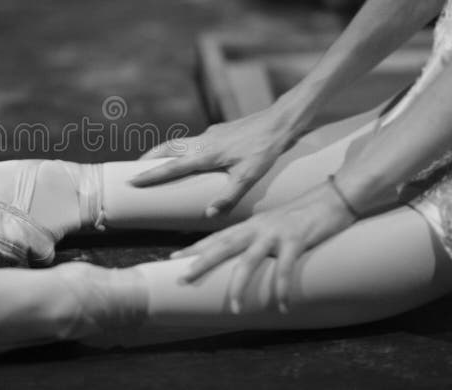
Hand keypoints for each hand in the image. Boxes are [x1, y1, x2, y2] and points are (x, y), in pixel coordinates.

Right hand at [132, 105, 304, 215]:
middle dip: (148, 159)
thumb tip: (209, 214)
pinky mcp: (218, 131)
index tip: (131, 181)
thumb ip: (228, 196)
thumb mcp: (249, 177)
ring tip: (154, 162)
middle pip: (166, 149)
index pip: (171, 168)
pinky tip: (189, 156)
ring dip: (162, 152)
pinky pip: (191, 141)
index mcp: (205, 154)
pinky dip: (180, 148)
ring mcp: (209, 134)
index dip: (150, 175)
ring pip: (177, 143)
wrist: (279, 122)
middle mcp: (202, 142)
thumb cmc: (265, 150)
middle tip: (133, 170)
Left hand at [170, 182, 356, 312]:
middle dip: (202, 262)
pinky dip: (282, 288)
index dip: (195, 248)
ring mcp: (275, 234)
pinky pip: (286, 268)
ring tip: (235, 309)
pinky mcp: (296, 241)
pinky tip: (282, 306)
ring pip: (250, 260)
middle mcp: (257, 228)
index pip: (216, 237)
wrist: (332, 198)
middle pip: (223, 246)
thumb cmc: (301, 216)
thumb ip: (256, 238)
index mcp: (249, 225)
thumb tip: (243, 256)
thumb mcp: (272, 225)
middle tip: (183, 277)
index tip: (173, 258)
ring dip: (241, 285)